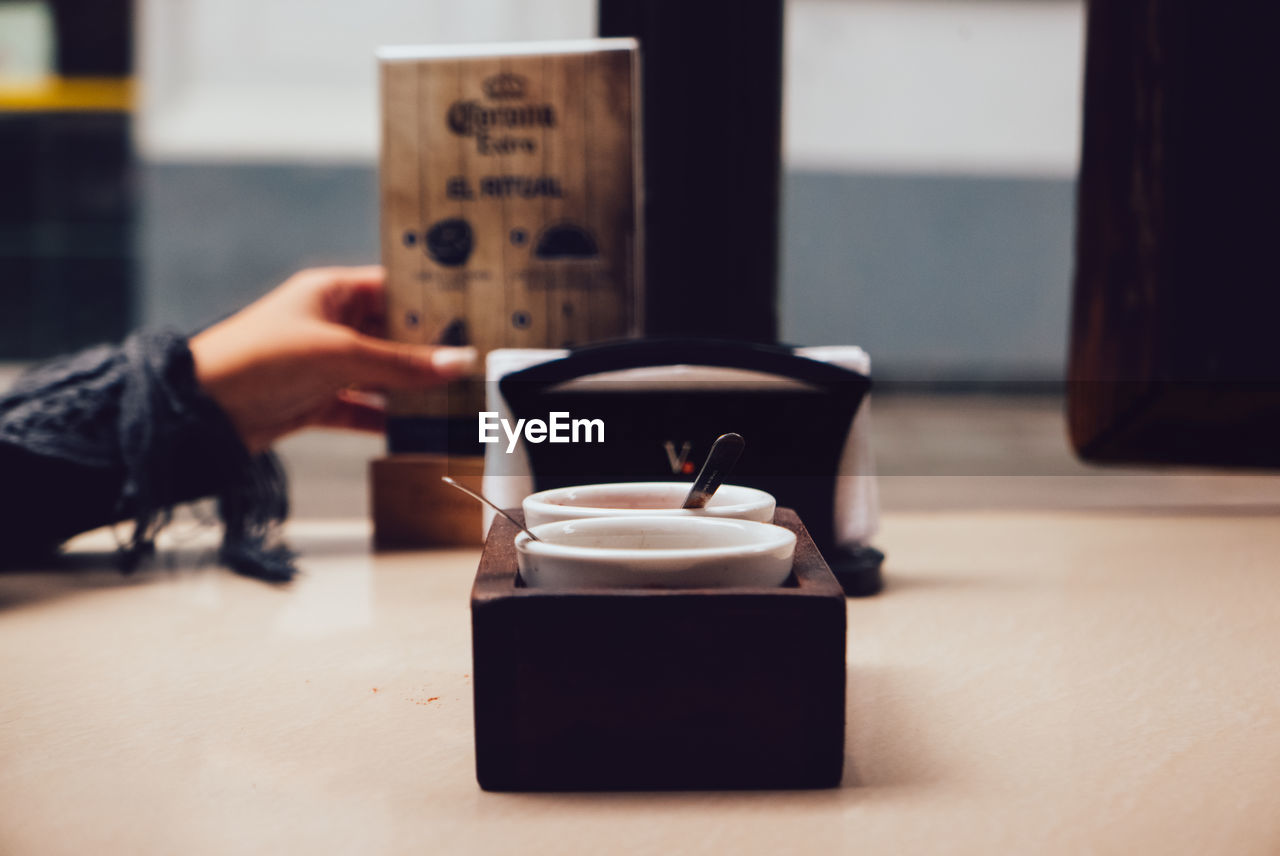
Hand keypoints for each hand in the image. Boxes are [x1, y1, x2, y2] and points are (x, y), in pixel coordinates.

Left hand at [189, 265, 474, 453]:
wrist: (197, 412)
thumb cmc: (255, 360)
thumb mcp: (340, 355)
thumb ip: (402, 363)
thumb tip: (457, 363)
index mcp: (331, 293)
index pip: (393, 287)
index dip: (431, 300)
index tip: (472, 313)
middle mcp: (329, 324)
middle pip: (393, 334)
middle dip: (430, 351)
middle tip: (474, 361)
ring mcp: (323, 364)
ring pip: (381, 374)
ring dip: (412, 389)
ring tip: (455, 397)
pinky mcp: (316, 401)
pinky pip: (363, 408)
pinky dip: (386, 419)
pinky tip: (415, 428)